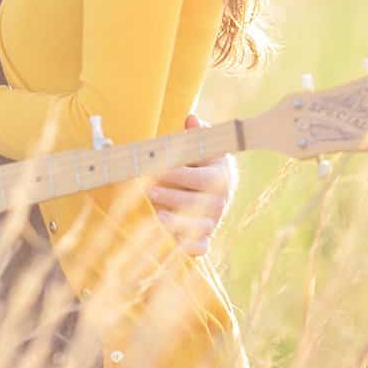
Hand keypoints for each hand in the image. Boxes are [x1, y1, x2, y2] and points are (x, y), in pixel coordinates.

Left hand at [148, 113, 234, 255]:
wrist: (215, 187)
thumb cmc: (200, 163)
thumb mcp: (202, 147)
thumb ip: (196, 135)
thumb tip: (192, 118)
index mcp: (221, 177)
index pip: (203, 178)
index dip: (180, 175)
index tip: (157, 169)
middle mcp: (220, 202)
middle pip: (198, 203)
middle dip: (172, 197)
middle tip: (147, 190)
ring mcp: (213, 222)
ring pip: (199, 228)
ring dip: (176, 223)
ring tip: (155, 216)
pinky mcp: (205, 238)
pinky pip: (200, 248)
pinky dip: (186, 248)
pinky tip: (167, 242)